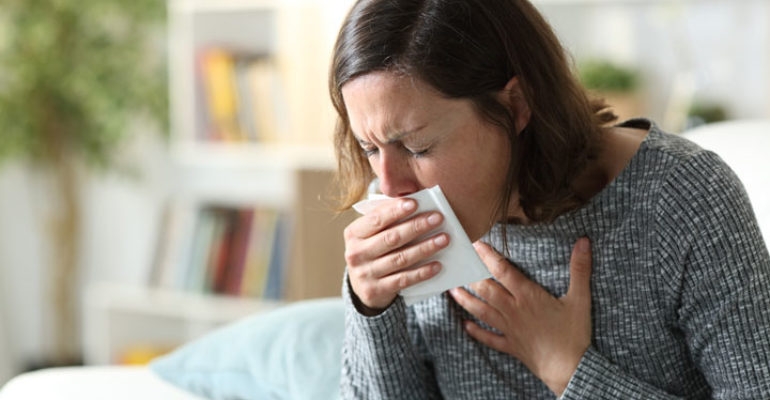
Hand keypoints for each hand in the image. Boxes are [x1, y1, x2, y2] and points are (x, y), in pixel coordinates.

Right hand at [345, 198, 449, 313]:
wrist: (362, 286)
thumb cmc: (373, 250)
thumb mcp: (371, 234)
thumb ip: (386, 219)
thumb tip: (414, 203)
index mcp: (353, 233)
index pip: (376, 219)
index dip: (395, 211)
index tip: (415, 203)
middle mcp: (355, 253)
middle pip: (391, 238)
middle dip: (416, 226)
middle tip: (438, 218)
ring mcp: (365, 274)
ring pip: (400, 258)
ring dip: (425, 248)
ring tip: (443, 239)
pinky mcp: (375, 290)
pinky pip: (403, 279)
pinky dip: (422, 272)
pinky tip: (437, 265)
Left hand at [449, 238, 592, 395]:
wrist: (569, 369)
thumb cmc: (574, 334)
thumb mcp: (580, 299)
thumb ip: (580, 269)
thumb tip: (583, 241)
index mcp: (528, 296)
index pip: (503, 271)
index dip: (488, 256)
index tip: (476, 245)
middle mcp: (513, 310)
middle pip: (486, 289)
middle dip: (471, 275)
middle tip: (458, 264)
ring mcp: (509, 328)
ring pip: (481, 311)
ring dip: (465, 300)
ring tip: (452, 290)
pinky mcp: (510, 345)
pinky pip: (489, 338)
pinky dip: (476, 331)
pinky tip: (465, 325)